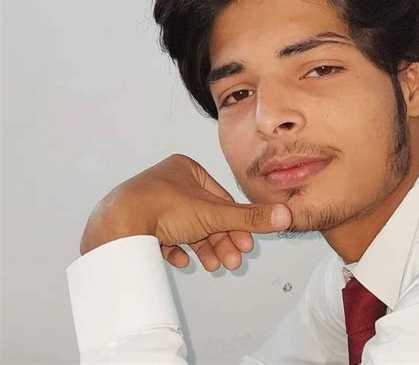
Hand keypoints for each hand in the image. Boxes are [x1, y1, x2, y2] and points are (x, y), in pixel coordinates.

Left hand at [79, 154, 291, 270]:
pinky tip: (181, 260)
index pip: (219, 198)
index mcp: (186, 169)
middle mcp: (167, 181)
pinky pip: (162, 235)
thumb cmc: (163, 208)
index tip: (246, 245)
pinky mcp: (136, 221)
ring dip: (202, 248)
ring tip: (211, 266)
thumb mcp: (213, 214)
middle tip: (232, 261)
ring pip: (185, 227)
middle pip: (203, 216)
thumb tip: (284, 215)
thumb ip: (249, 218)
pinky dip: (175, 249)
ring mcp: (150, 201)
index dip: (235, 223)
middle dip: (219, 241)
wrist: (117, 225)